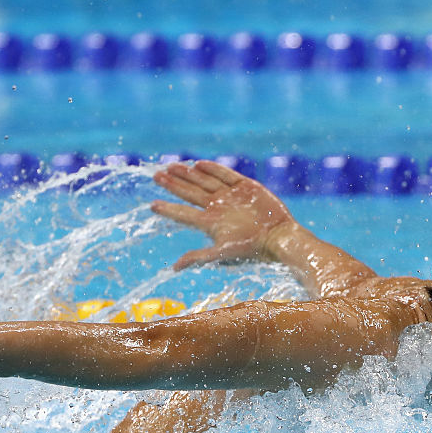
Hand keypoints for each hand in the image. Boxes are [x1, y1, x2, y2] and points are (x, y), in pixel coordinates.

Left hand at [152, 160, 297, 269]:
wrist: (279, 238)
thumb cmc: (252, 250)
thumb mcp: (222, 254)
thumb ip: (198, 258)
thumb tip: (174, 268)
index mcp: (210, 223)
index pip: (184, 214)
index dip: (168, 209)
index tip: (152, 205)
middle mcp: (218, 208)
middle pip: (190, 193)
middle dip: (173, 184)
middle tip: (156, 175)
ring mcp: (231, 196)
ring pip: (204, 181)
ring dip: (188, 174)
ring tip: (171, 166)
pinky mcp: (246, 187)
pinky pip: (226, 175)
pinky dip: (213, 169)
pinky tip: (199, 164)